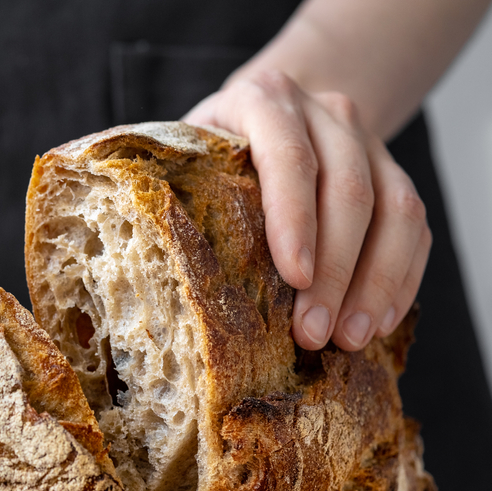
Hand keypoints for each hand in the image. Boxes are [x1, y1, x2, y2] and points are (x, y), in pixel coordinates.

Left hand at [183, 70, 430, 350]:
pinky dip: (400, 278)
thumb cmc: (209, 150)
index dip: (294, 216)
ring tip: (349, 339)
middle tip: (313, 332)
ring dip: (375, 282)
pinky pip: (414, 228)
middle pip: (348, 189)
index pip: (287, 154)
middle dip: (335, 269)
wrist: (269, 109)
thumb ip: (164, 188)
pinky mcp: (394, 175)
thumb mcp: (183, 153)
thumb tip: (128, 261)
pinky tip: (377, 322)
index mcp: (262, 100)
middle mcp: (325, 113)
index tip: (293, 277)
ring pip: (396, 209)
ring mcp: (368, 142)